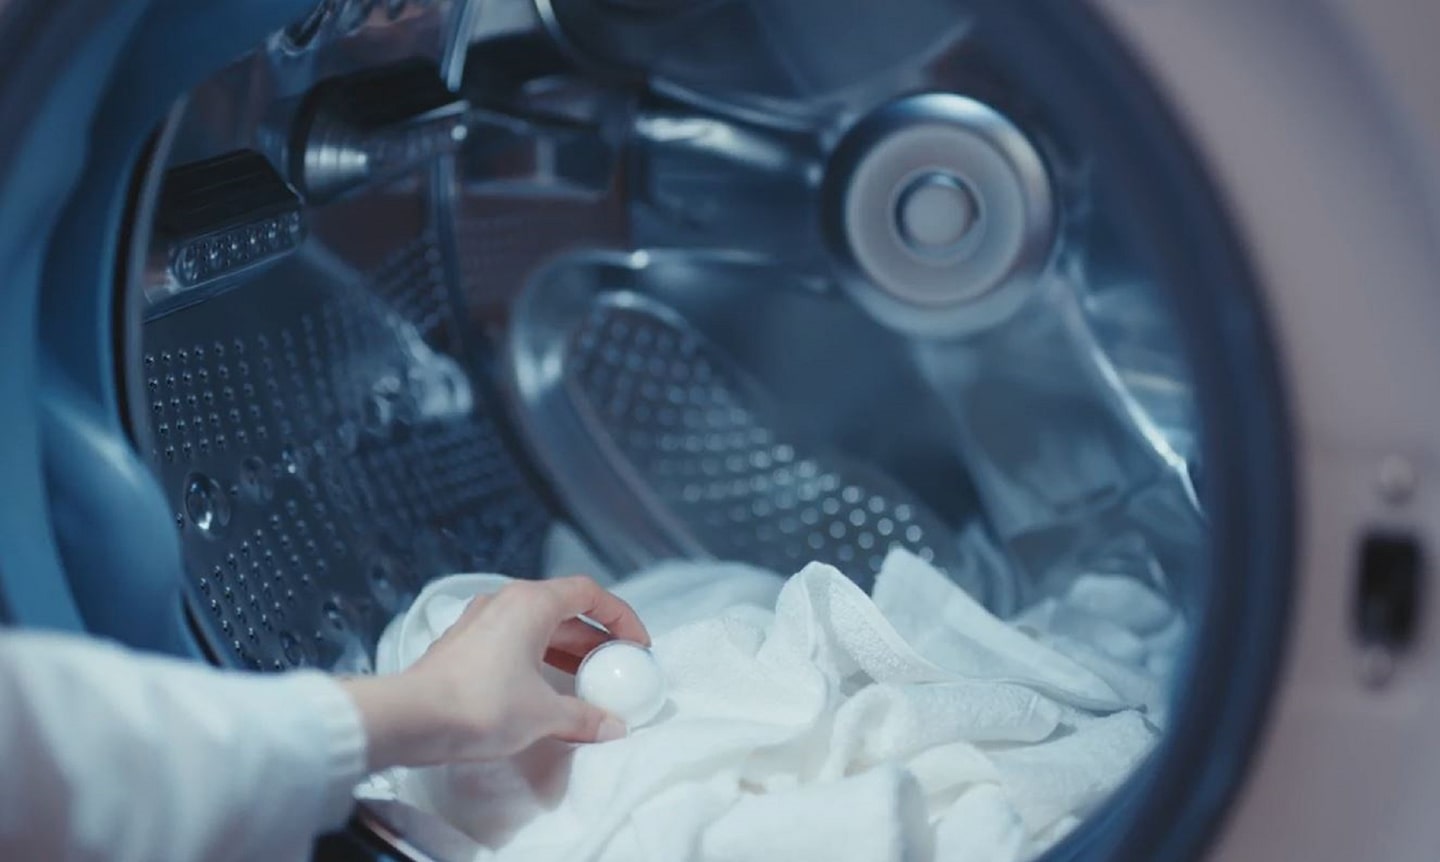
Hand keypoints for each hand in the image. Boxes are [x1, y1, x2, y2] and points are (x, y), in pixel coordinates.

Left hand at [340, 576, 649, 770]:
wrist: (411, 718)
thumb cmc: (478, 705)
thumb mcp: (543, 715)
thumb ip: (584, 717)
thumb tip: (610, 726)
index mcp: (531, 603)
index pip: (589, 593)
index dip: (620, 616)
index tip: (636, 644)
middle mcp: (505, 602)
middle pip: (564, 609)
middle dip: (595, 639)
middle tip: (616, 667)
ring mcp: (481, 621)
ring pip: (537, 626)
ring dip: (566, 650)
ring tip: (586, 682)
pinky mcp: (463, 645)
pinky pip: (513, 641)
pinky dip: (537, 659)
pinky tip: (544, 691)